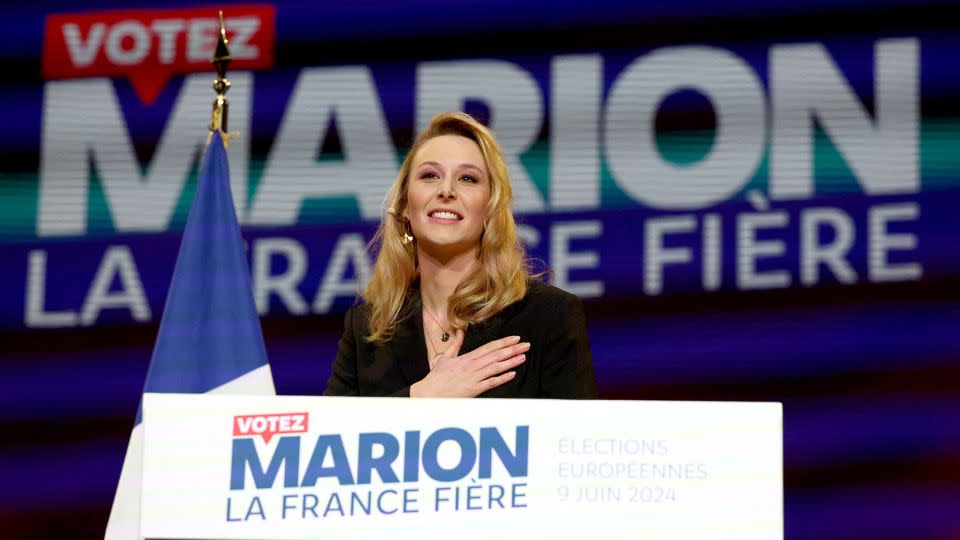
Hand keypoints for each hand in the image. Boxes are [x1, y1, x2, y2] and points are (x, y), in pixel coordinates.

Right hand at [410, 332, 528, 397]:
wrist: (430, 393)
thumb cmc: (437, 377)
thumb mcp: (446, 357)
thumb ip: (455, 344)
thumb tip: (460, 332)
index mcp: (467, 357)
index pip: (489, 347)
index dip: (503, 342)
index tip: (515, 338)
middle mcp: (473, 365)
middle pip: (496, 355)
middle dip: (512, 349)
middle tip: (526, 345)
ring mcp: (474, 377)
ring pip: (496, 367)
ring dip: (511, 362)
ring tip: (523, 357)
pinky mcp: (474, 389)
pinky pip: (491, 382)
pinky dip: (502, 378)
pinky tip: (512, 374)